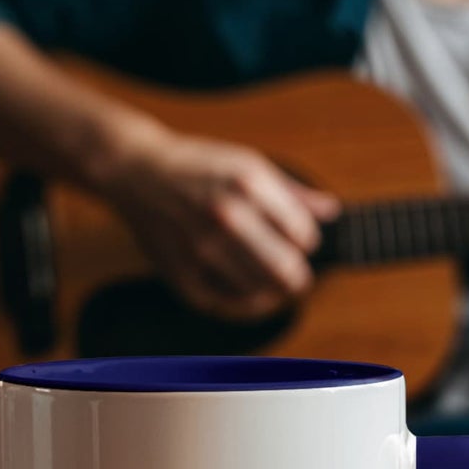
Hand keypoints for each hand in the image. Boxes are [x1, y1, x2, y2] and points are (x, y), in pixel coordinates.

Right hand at [96, 120, 339, 321]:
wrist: (136, 172)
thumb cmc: (198, 166)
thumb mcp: (248, 163)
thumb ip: (292, 192)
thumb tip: (331, 212)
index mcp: (248, 183)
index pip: (304, 235)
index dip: (307, 241)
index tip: (298, 240)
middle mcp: (226, 215)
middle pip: (287, 270)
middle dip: (298, 276)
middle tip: (294, 273)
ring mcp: (202, 247)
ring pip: (261, 292)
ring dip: (273, 292)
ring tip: (270, 282)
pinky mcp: (182, 272)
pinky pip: (228, 305)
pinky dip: (246, 305)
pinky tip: (250, 294)